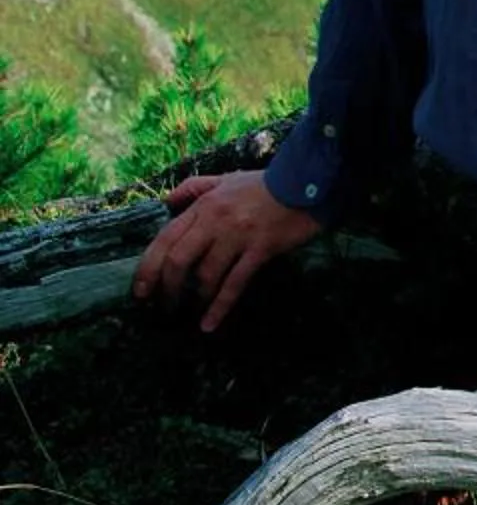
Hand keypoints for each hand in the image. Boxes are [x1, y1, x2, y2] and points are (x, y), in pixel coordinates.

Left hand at [130, 171, 322, 332]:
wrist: (307, 182)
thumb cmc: (265, 184)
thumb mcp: (226, 179)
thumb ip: (195, 187)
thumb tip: (167, 201)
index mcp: (204, 206)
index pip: (165, 238)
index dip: (148, 267)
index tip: (140, 290)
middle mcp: (216, 222)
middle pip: (179, 260)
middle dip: (167, 288)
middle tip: (162, 307)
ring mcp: (239, 236)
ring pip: (206, 275)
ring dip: (194, 299)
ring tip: (188, 314)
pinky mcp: (261, 250)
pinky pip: (235, 283)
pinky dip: (220, 306)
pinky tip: (209, 325)